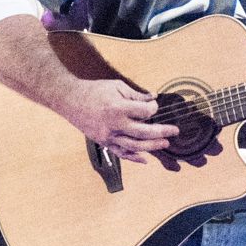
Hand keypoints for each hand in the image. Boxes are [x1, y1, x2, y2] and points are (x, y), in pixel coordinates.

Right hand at [64, 78, 179, 162]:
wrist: (70, 100)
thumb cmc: (94, 91)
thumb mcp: (117, 86)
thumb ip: (136, 95)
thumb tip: (154, 98)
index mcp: (118, 107)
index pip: (145, 112)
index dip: (154, 109)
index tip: (154, 106)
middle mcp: (114, 124)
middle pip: (144, 132)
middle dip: (162, 132)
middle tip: (175, 131)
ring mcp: (109, 136)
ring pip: (135, 146)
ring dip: (152, 146)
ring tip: (165, 143)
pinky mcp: (104, 142)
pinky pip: (121, 153)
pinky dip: (134, 157)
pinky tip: (145, 159)